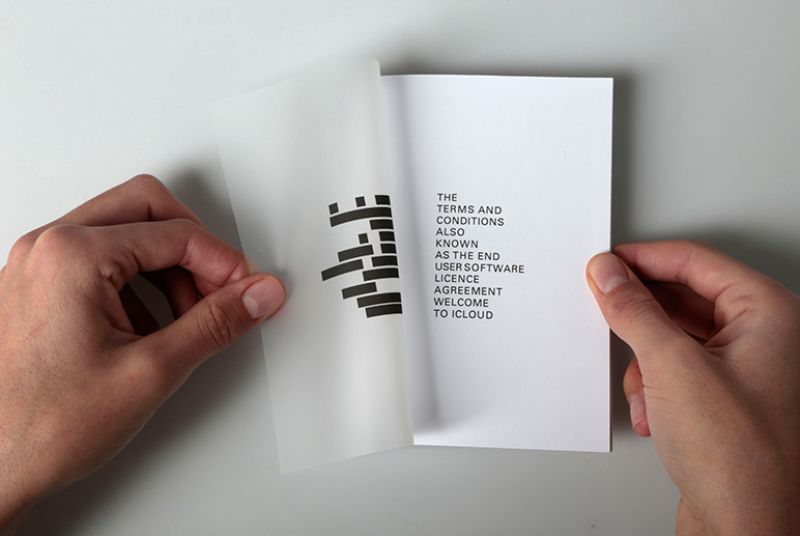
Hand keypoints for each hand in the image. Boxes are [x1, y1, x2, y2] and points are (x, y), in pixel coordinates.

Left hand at [0, 175, 284, 527]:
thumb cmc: (40, 426)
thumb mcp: (150, 372)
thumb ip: (215, 324)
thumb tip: (256, 295)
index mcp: (73, 255)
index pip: (177, 233)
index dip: (224, 263)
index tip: (246, 291)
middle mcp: (49, 248)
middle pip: (147, 208)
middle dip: (195, 248)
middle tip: (221, 289)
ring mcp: (39, 265)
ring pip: (126, 231)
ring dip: (167, 267)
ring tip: (186, 319)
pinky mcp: (39, 286)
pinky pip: (101, 258)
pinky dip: (137, 282)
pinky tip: (150, 328)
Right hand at [586, 240, 799, 534]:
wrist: (747, 530)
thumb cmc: (741, 459)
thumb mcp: (672, 367)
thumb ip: (635, 311)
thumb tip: (610, 274)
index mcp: (767, 314)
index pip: (694, 262)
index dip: (644, 259)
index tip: (605, 264)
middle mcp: (764, 338)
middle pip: (684, 300)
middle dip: (643, 320)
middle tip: (605, 311)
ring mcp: (747, 371)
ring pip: (676, 339)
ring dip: (647, 362)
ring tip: (645, 389)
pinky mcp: (727, 401)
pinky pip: (679, 372)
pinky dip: (657, 387)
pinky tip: (656, 414)